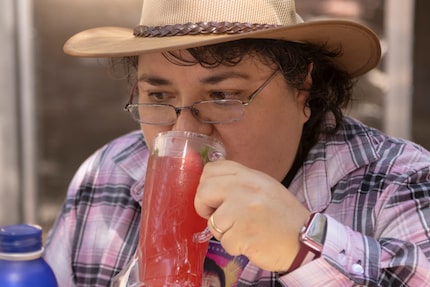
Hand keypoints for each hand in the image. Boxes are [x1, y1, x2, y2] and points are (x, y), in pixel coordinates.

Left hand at [194, 160, 310, 271]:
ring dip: (223, 232)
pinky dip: (234, 246)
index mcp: (251, 176)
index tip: (212, 198)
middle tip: (217, 217)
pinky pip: (224, 242)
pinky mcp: (244, 234)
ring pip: (212, 221)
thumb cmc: (282, 216)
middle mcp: (246, 189)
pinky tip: (251, 242)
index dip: (205, 184)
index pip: (212, 169)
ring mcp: (244, 210)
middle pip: (204, 191)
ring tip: (244, 231)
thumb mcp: (264, 188)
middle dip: (203, 207)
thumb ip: (239, 183)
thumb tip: (209, 185)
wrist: (306, 240)